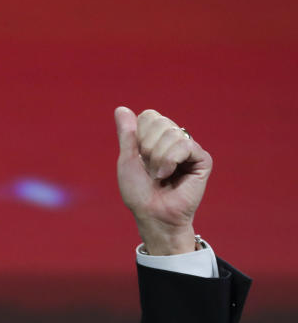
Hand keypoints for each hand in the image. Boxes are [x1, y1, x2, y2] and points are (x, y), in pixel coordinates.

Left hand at [114, 106, 211, 254]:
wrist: (152, 213)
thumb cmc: (138, 192)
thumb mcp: (127, 160)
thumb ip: (127, 134)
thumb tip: (120, 108)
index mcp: (158, 138)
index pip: (149, 116)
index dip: (139, 137)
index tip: (140, 158)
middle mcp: (176, 140)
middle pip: (160, 122)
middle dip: (148, 148)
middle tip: (151, 170)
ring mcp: (190, 149)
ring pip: (172, 134)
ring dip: (158, 158)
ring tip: (160, 176)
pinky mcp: (203, 159)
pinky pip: (185, 145)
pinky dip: (171, 160)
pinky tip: (169, 175)